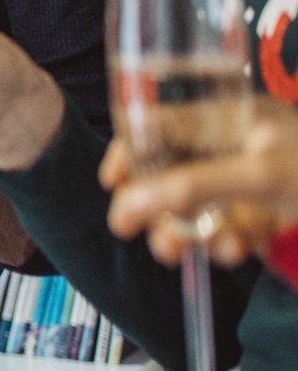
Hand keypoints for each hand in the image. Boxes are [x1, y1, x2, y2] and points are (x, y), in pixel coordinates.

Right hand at [106, 113, 297, 267]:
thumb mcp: (257, 174)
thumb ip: (191, 186)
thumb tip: (127, 203)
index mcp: (227, 117)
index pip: (160, 123)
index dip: (130, 150)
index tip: (112, 182)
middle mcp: (228, 147)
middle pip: (167, 173)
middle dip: (151, 207)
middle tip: (130, 229)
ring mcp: (242, 183)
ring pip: (191, 209)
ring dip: (184, 234)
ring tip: (179, 253)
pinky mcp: (256, 215)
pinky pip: (221, 231)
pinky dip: (223, 245)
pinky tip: (238, 250)